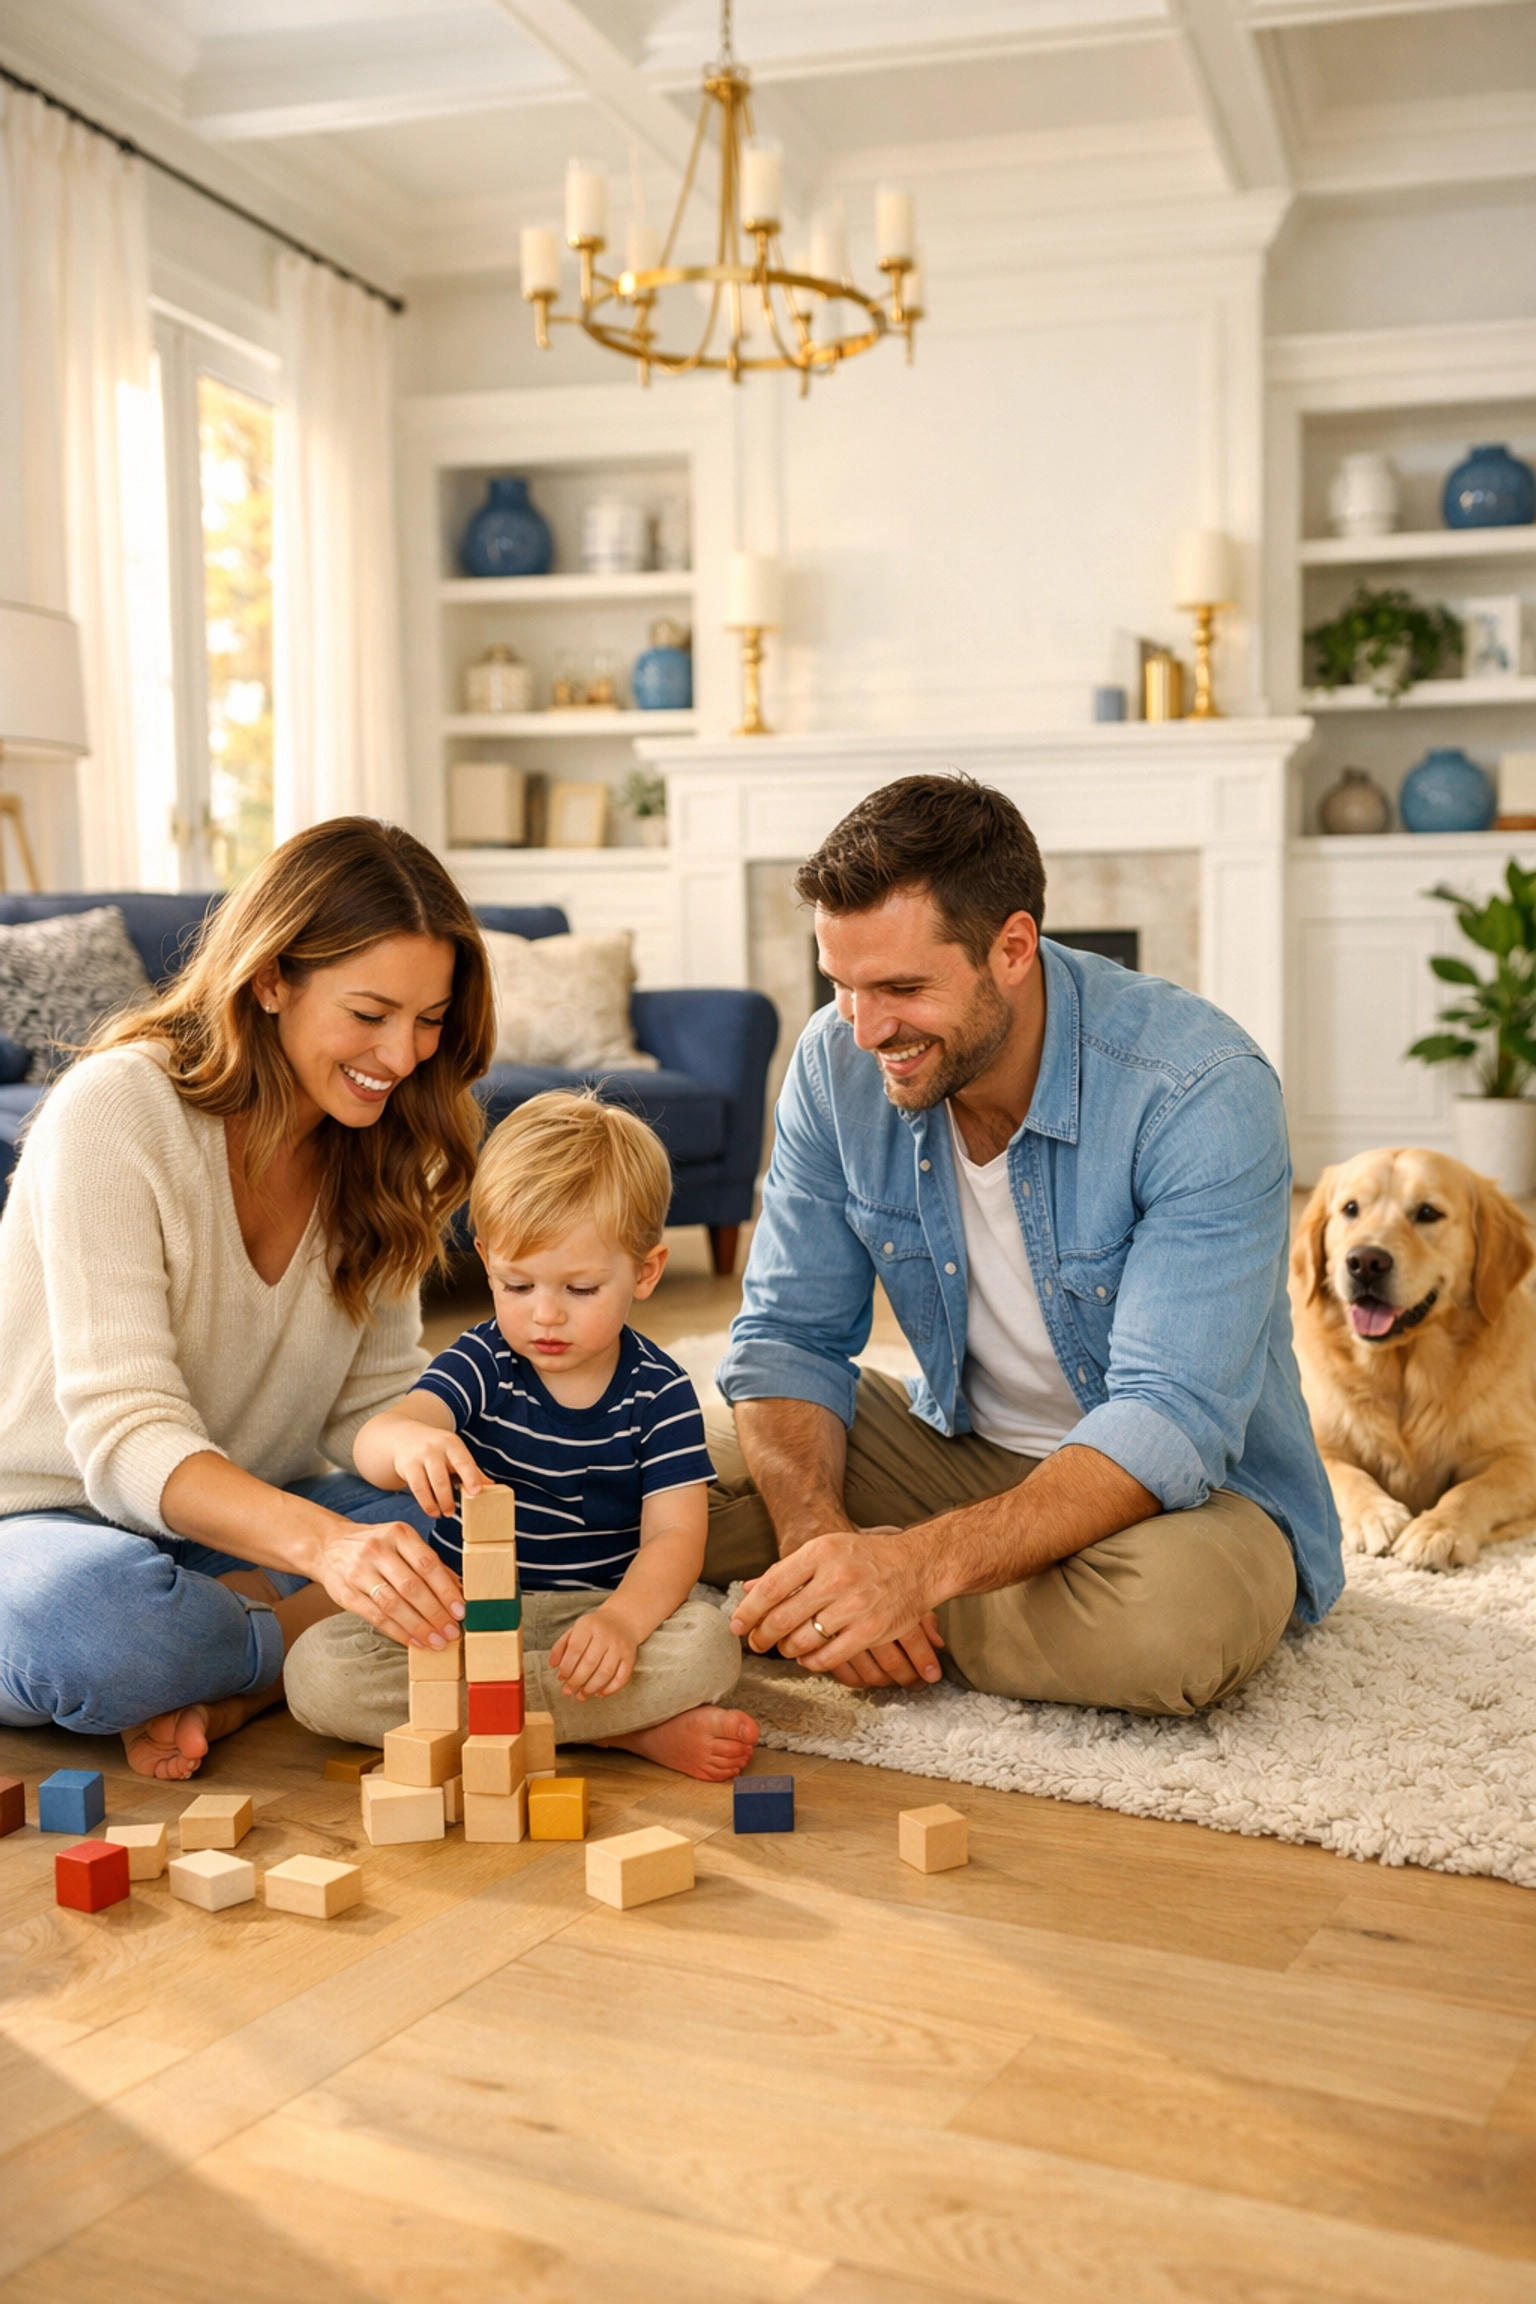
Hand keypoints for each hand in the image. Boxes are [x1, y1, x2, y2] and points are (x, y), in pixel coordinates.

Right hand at [316, 1517, 463, 1647]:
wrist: (328, 1546)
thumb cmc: (376, 1545)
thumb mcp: (402, 1542)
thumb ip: (428, 1563)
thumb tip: (458, 1590)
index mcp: (398, 1534)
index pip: (427, 1564)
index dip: (446, 1590)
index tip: (460, 1610)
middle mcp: (378, 1550)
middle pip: (411, 1586)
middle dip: (435, 1613)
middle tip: (451, 1631)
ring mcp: (359, 1572)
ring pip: (393, 1604)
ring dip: (418, 1627)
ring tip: (436, 1641)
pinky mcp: (346, 1594)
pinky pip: (376, 1617)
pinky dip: (398, 1632)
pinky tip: (414, 1641)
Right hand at [389, 1423, 487, 1521]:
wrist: (406, 1437)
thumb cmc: (438, 1449)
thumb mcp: (455, 1453)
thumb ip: (472, 1470)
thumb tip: (492, 1487)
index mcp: (452, 1444)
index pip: (463, 1462)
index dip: (471, 1478)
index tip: (476, 1493)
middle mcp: (435, 1449)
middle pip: (442, 1477)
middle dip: (448, 1498)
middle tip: (453, 1512)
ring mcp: (419, 1457)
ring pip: (428, 1484)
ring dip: (437, 1502)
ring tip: (444, 1513)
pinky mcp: (406, 1466)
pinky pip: (416, 1488)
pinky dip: (425, 1503)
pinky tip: (432, 1511)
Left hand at [549, 1606, 636, 1699]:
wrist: (622, 1620)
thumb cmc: (593, 1629)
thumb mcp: (575, 1630)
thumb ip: (561, 1646)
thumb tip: (553, 1665)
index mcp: (588, 1625)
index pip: (575, 1649)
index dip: (566, 1667)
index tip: (561, 1678)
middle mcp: (606, 1635)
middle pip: (589, 1663)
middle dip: (576, 1681)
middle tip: (567, 1691)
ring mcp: (619, 1646)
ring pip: (605, 1673)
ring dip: (591, 1688)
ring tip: (581, 1695)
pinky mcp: (630, 1657)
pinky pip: (621, 1677)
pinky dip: (610, 1689)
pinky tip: (599, 1693)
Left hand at [730, 1528, 941, 1681]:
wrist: (916, 1565)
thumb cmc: (865, 1557)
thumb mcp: (825, 1550)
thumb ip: (788, 1570)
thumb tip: (749, 1589)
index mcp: (820, 1552)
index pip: (772, 1586)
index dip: (748, 1611)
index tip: (736, 1626)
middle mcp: (836, 1577)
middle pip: (783, 1618)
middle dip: (762, 1636)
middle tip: (756, 1643)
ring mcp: (855, 1606)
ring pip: (803, 1640)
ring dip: (786, 1650)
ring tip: (784, 1648)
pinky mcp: (871, 1631)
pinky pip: (828, 1656)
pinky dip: (811, 1662)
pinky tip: (807, 1657)